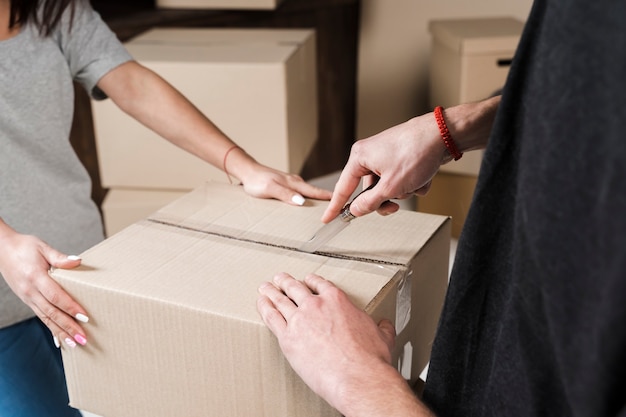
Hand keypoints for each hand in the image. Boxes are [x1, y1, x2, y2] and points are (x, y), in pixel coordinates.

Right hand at [0, 221, 88, 348]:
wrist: (1, 250)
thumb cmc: (24, 247)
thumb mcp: (42, 247)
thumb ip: (59, 257)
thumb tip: (77, 261)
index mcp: (35, 277)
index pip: (55, 296)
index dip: (70, 307)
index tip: (84, 317)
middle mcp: (30, 291)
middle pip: (52, 312)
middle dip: (68, 327)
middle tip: (83, 338)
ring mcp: (27, 298)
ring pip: (46, 319)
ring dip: (61, 332)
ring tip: (74, 344)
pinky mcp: (27, 300)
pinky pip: (40, 317)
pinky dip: (51, 329)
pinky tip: (60, 341)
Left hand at [232, 156, 332, 205]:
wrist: (247, 172)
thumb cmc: (256, 181)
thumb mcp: (270, 189)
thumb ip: (286, 195)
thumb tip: (302, 202)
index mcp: (294, 183)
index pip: (316, 192)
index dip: (329, 198)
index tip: (341, 204)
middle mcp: (296, 182)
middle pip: (316, 191)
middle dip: (329, 198)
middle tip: (342, 206)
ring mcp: (292, 182)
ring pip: (310, 191)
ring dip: (320, 197)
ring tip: (330, 205)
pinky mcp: (286, 184)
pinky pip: (302, 191)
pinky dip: (310, 196)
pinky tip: (310, 200)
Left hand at [257, 273, 398, 414]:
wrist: (358, 376)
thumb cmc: (369, 359)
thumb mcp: (382, 337)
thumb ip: (381, 327)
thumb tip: (384, 325)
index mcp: (338, 301)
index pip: (320, 284)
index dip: (311, 281)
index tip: (307, 280)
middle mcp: (316, 306)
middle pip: (296, 288)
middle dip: (286, 282)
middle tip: (280, 278)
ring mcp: (300, 320)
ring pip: (280, 300)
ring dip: (271, 292)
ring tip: (266, 288)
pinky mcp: (288, 338)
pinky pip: (272, 318)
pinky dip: (264, 308)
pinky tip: (261, 305)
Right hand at [322, 113, 444, 222]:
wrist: (443, 135)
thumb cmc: (415, 153)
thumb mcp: (390, 186)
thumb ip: (369, 202)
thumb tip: (355, 210)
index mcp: (360, 157)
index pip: (343, 187)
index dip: (335, 206)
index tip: (328, 219)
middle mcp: (371, 155)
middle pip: (370, 191)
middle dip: (386, 199)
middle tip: (394, 206)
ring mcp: (387, 156)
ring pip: (389, 187)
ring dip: (403, 191)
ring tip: (416, 182)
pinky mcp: (402, 158)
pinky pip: (403, 180)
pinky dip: (413, 183)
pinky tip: (424, 177)